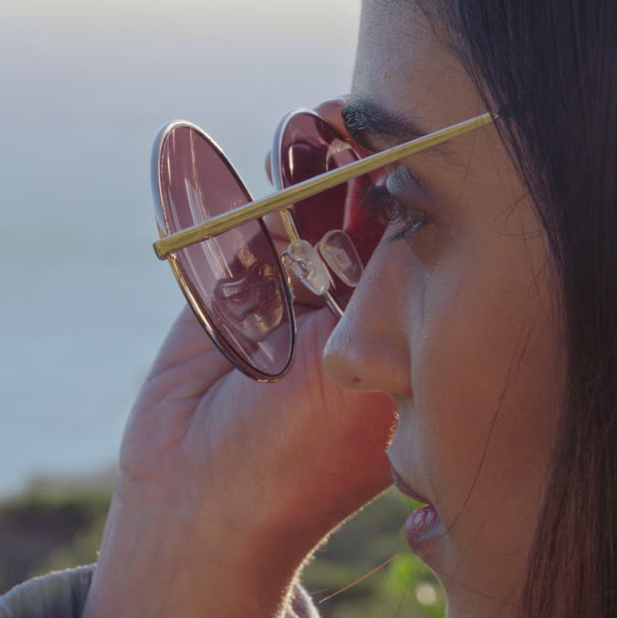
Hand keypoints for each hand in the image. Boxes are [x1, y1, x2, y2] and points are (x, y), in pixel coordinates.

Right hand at [74, 100, 396, 617]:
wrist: (202, 501)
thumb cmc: (305, 453)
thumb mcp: (363, 366)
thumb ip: (380, 284)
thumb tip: (414, 194)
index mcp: (395, 332)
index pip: (411, 241)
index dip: (409, 185)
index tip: (414, 135)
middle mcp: (344, 309)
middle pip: (353, 214)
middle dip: (351, 162)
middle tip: (351, 116)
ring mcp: (284, 299)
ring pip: (296, 214)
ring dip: (302, 165)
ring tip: (308, 125)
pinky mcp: (226, 295)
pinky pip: (238, 230)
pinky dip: (243, 188)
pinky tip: (267, 153)